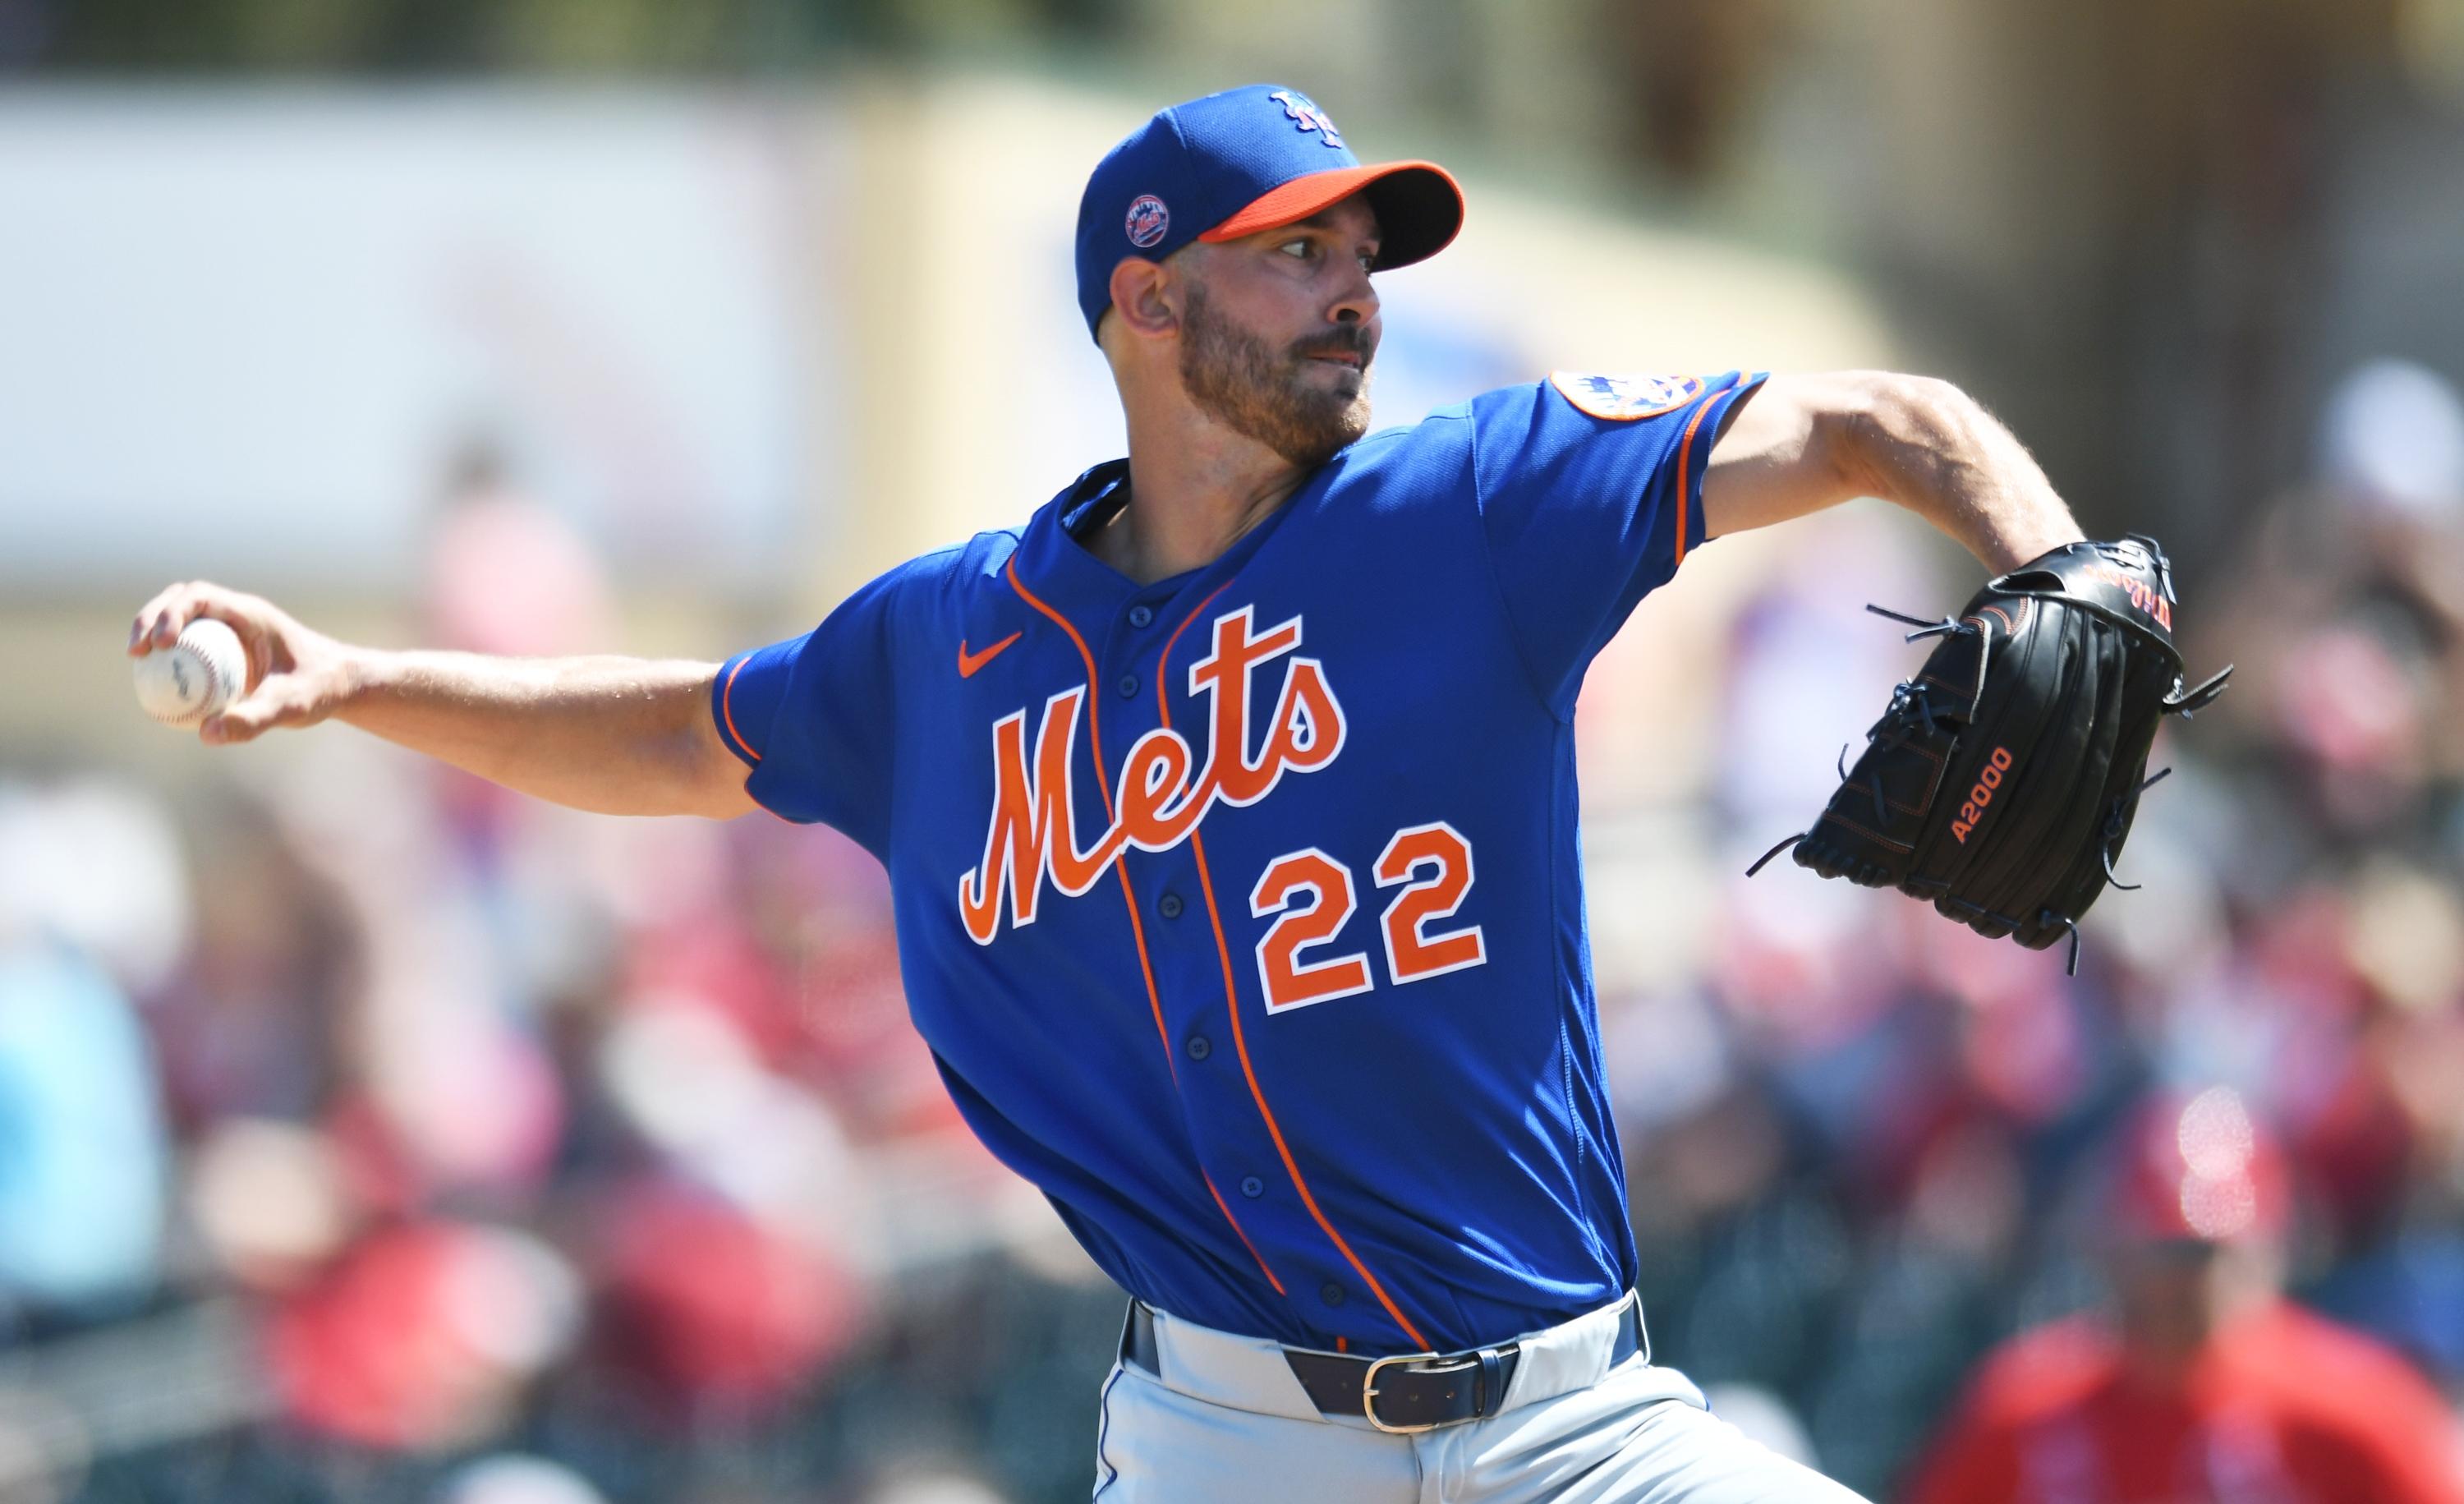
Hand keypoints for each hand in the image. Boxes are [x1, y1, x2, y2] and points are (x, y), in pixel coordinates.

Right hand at [127, 581, 362, 744]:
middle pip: (180, 600)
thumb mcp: (292, 707)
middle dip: (151, 618)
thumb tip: (205, 733)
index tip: (160, 643)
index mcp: (250, 614)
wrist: (339, 685)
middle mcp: (236, 615)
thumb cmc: (319, 690)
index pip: (200, 596)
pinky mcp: (225, 648)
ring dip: (153, 632)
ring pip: (181, 620)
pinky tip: (155, 686)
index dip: (172, 613)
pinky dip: (169, 658)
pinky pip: (190, 646)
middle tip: (135, 653)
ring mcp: (229, 629)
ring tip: (137, 662)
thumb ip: (254, 719)